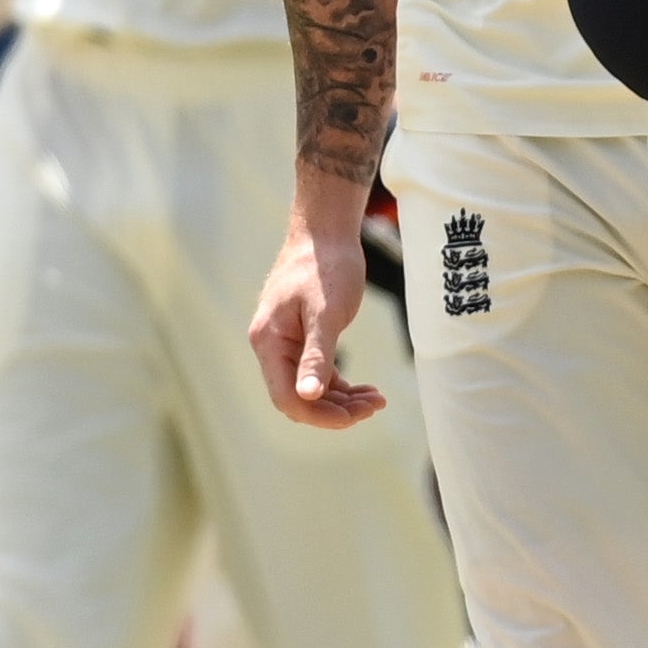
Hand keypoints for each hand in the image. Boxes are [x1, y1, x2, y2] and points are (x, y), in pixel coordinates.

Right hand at [248, 175, 384, 428]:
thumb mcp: (326, 313)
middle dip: (336, 410)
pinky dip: (342, 385)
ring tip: (378, 399)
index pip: (286, 397)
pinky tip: (367, 389)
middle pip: (299, 398)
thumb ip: (316, 356)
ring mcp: (287, 343)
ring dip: (343, 400)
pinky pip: (319, 372)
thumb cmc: (326, 267)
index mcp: (269, 342)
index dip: (319, 415)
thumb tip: (307, 396)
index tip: (355, 417)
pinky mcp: (304, 337)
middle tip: (376, 405)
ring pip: (311, 388)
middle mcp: (272, 346)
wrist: (327, 231)